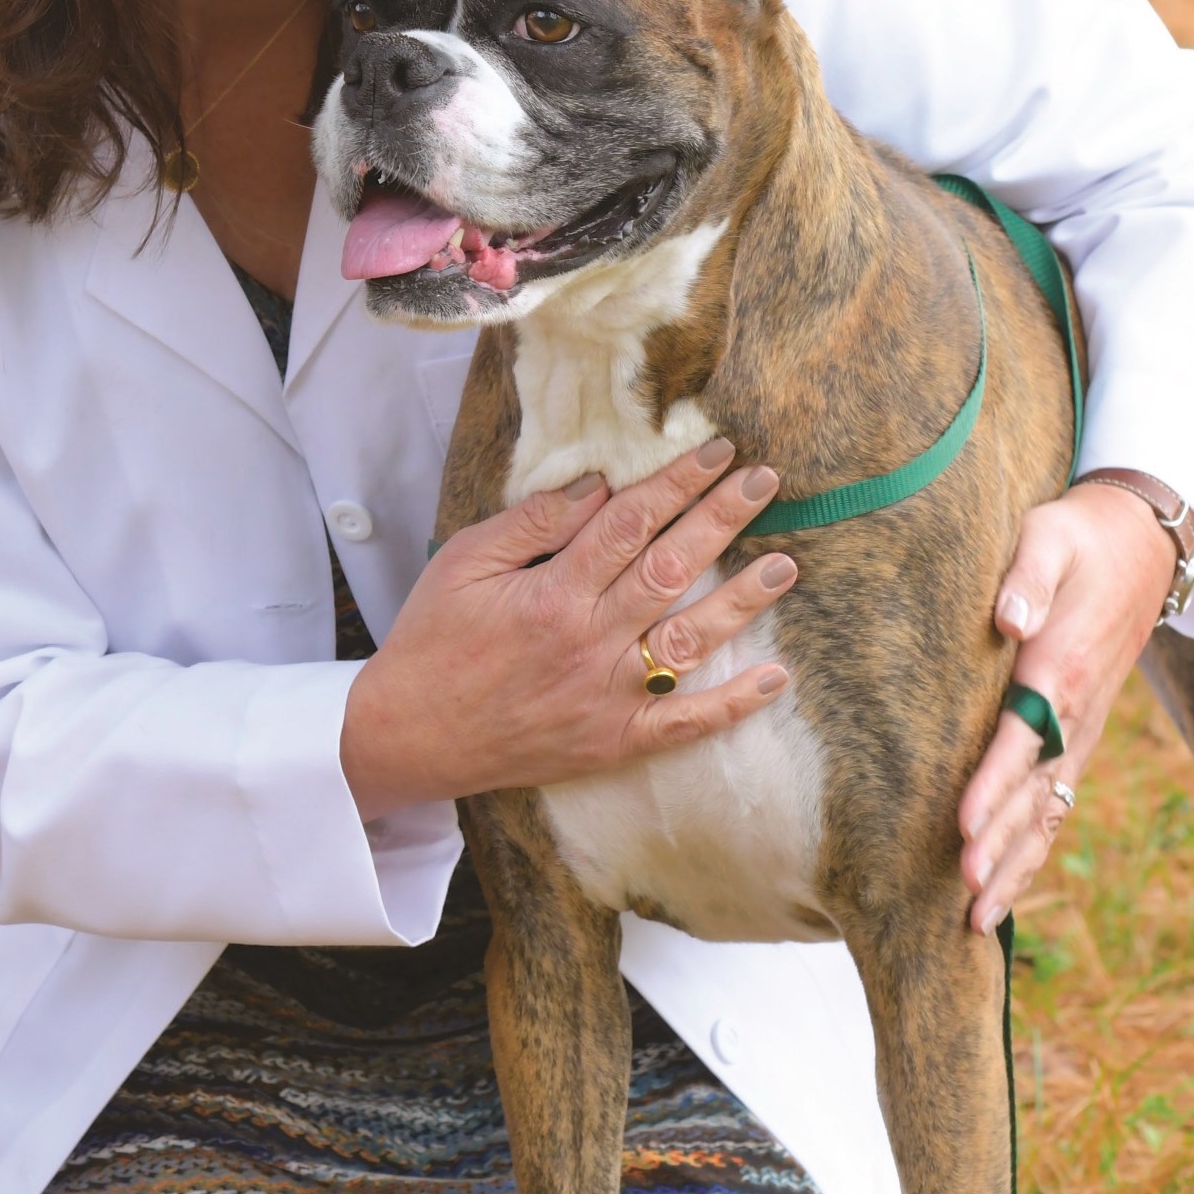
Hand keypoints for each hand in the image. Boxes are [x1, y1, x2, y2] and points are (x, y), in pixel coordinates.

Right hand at [340, 440, 799, 820]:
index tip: (715, 451)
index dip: (677, 483)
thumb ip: (534, 523)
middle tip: (764, 482)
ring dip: (743, 601)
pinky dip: (732, 704)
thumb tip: (598, 486)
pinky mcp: (614, 741)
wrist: (407, 736)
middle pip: (671, 568)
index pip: (630, 524)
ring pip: (690, 641)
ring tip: (786, 564)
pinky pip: (684, 725)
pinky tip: (774, 678)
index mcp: (553, 593)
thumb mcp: (465, 562)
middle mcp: (590, 642)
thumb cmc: (433, 640)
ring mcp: (608, 697)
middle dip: (721, 519)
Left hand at [953, 480, 1176, 931]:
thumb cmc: (1078, 538)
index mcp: (1058, 669)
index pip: (1020, 739)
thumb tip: (1011, 615)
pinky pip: (1057, 802)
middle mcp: (1074, 712)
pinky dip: (1034, 848)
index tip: (962, 827)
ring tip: (979, 919)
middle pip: (1034, 793)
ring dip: (1016, 865)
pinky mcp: (1079, 735)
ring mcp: (1081, 731)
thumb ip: (1028, 576)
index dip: (991, 786)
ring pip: (1049, 811)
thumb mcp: (1049, 537)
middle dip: (999, 847)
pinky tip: (1006, 886)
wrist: (1141, 546)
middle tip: (966, 896)